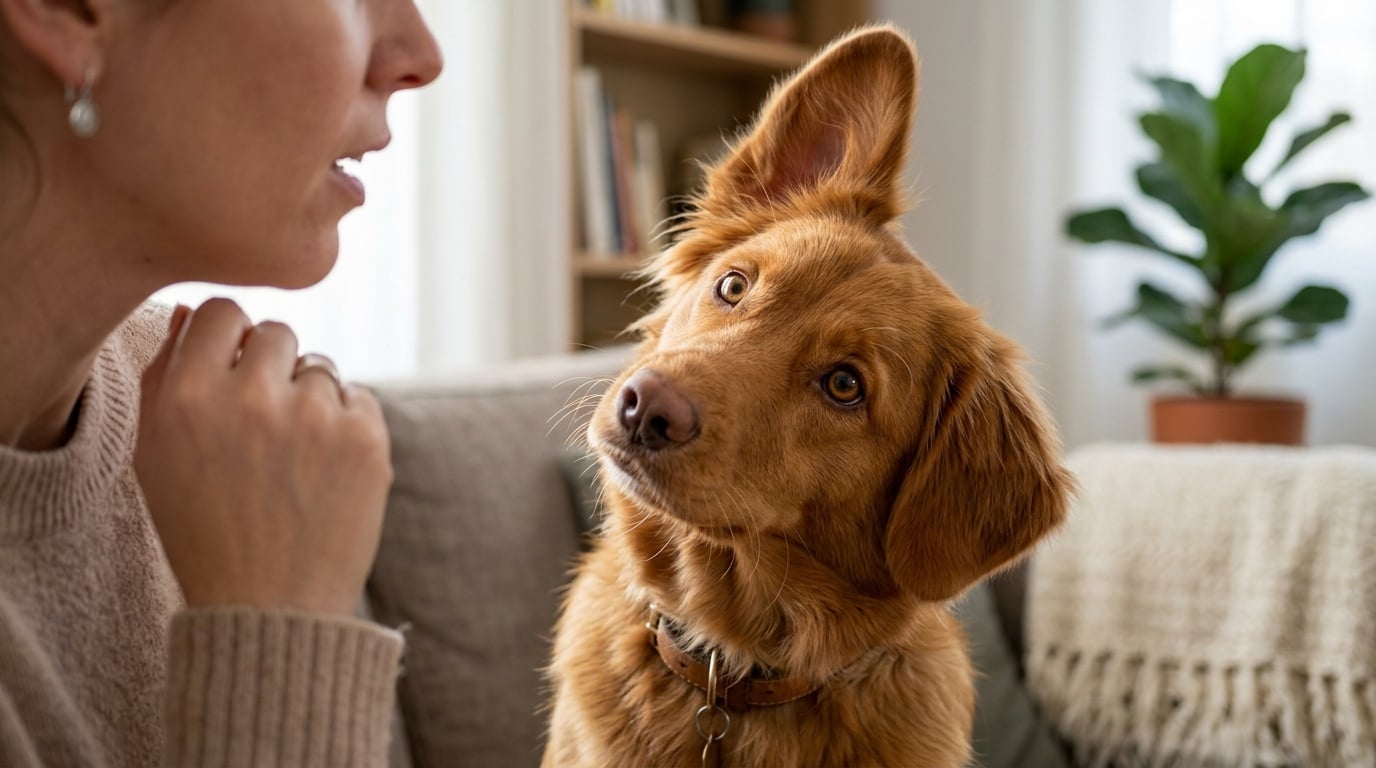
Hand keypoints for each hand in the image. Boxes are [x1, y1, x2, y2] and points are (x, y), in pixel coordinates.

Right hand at [136, 299, 393, 616]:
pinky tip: (323, 472)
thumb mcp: (155, 457)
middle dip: (270, 367)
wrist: (270, 607)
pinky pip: (358, 398)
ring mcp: (316, 418)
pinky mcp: (367, 439)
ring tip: (291, 460)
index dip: (227, 338)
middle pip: (276, 332)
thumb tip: (189, 311)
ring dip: (308, 399)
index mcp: (189, 398)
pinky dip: (345, 426)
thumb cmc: (203, 531)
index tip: (231, 370)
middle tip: (263, 423)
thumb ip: (164, 377)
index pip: (220, 312)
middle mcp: (253, 399)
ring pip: (320, 367)